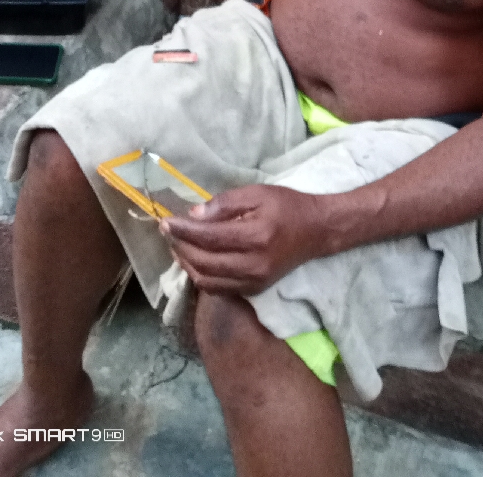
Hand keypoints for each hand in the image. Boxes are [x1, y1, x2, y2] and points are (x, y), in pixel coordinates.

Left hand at [160, 184, 325, 294]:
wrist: (316, 231)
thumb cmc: (286, 206)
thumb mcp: (257, 193)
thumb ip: (224, 203)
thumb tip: (193, 215)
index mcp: (256, 236)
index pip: (208, 237)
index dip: (183, 231)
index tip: (166, 221)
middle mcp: (254, 265)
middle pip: (204, 262)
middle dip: (180, 247)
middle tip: (168, 232)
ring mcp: (254, 282)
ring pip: (207, 281)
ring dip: (187, 264)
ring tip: (177, 245)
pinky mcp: (254, 290)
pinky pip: (218, 288)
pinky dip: (201, 276)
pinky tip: (195, 260)